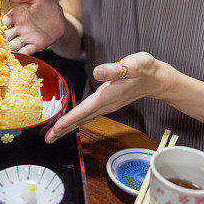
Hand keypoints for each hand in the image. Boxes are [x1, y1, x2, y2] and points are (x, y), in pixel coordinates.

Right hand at [0, 0, 65, 54]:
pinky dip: (21, 56)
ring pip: (13, 45)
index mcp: (13, 16)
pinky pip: (27, 51)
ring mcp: (26, 37)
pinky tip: (15, 61)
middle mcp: (17, 28)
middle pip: (3, 38)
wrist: (60, 15)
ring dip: (6, 51)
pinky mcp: (36, 45)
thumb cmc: (45, 3)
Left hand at [45, 52, 168, 142]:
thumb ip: (114, 69)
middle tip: (47, 138)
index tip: (55, 128)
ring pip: (84, 118)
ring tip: (53, 134)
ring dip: (68, 126)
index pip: (84, 110)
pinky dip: (77, 119)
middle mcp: (106, 104)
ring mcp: (107, 105)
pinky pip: (89, 114)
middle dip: (64, 129)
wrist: (157, 78)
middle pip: (81, 119)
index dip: (69, 119)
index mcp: (108, 96)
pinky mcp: (108, 102)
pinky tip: (70, 122)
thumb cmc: (143, 69)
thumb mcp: (132, 65)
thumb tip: (97, 72)